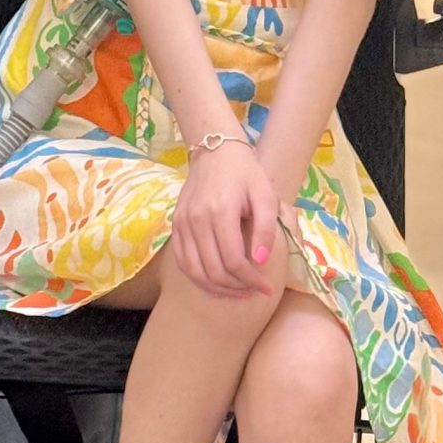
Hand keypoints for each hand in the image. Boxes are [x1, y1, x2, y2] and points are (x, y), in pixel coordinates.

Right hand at [171, 140, 281, 298]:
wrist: (215, 151)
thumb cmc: (245, 173)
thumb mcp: (265, 195)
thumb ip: (266, 229)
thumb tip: (261, 262)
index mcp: (220, 211)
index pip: (233, 260)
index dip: (251, 280)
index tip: (267, 288)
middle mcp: (197, 220)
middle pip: (213, 270)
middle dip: (236, 287)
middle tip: (254, 290)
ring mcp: (182, 223)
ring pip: (195, 271)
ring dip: (217, 289)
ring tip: (237, 291)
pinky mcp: (176, 225)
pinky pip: (182, 261)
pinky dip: (198, 278)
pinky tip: (215, 283)